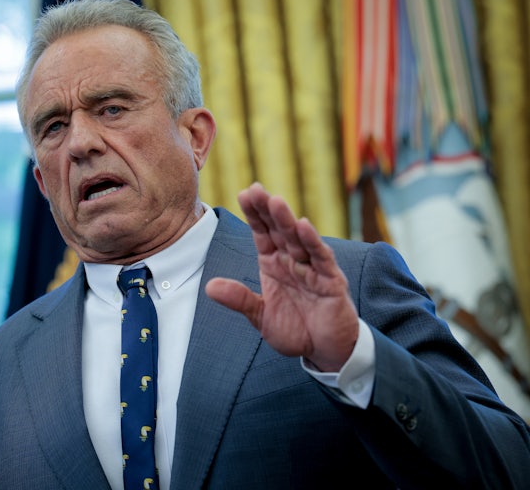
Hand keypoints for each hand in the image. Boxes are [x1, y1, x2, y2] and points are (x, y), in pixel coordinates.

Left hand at [205, 182, 358, 371]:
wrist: (326, 351)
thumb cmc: (296, 329)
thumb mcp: (260, 316)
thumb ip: (239, 300)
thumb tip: (209, 286)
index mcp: (274, 264)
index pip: (262, 234)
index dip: (254, 215)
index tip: (243, 194)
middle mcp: (292, 261)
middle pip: (279, 230)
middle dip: (267, 210)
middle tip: (255, 189)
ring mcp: (312, 268)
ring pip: (298, 239)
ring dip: (287, 220)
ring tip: (275, 201)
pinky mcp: (331, 281)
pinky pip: (320, 258)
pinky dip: (312, 242)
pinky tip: (303, 226)